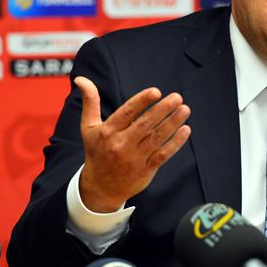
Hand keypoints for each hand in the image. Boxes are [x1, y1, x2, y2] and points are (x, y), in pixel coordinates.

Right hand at [74, 76, 190, 212]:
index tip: (156, 91)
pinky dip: (176, 142)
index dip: (142, 101)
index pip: (127, 113)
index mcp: (107, 132)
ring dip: (173, 122)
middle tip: (177, 97)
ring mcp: (134, 158)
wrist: (100, 187)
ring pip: (157, 137)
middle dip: (163, 109)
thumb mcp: (88, 127)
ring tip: (185, 109)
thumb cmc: (97, 151)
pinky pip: (163, 154)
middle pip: (145, 124)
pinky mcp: (146, 169)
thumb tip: (81, 79)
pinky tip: (185, 130)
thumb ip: (90, 102)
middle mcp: (120, 144)